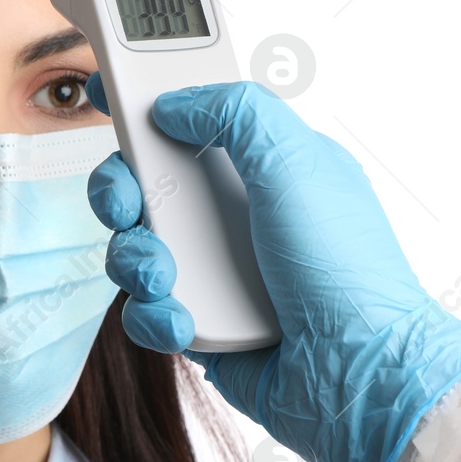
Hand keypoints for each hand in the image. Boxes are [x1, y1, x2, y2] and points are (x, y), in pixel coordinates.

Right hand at [84, 74, 460, 461]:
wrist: (358, 373)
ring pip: (135, 247)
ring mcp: (217, 274)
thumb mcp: (295, 160)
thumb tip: (172, 106)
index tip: (102, 88)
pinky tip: (184, 321)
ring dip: (135, 258)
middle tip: (124, 203)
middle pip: (145, 182)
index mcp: (263, 168)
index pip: (194, 121)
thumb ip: (233, 111)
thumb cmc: (345, 268)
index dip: (144, 104)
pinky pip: (145, 310)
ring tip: (163, 276)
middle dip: (119, 188)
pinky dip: (155, 314)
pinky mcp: (202, 326)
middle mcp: (236, 217)